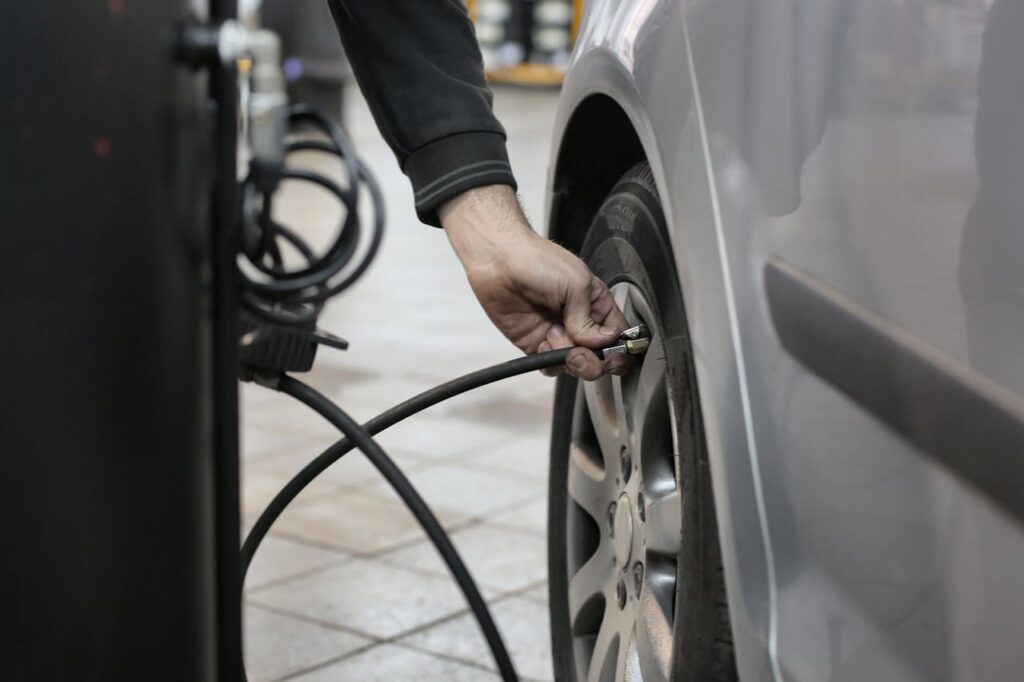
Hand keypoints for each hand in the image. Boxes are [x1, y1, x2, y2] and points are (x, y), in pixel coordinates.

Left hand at [440, 185, 628, 379]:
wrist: (499, 261)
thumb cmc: (538, 261)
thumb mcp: (576, 284)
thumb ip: (589, 319)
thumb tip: (599, 344)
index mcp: (597, 305)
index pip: (619, 336)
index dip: (619, 349)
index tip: (611, 354)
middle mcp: (580, 323)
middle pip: (600, 357)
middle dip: (593, 361)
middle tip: (580, 352)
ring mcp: (558, 335)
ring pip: (576, 365)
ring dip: (568, 358)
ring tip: (553, 335)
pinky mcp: (536, 344)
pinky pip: (551, 366)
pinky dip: (549, 362)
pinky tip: (543, 341)